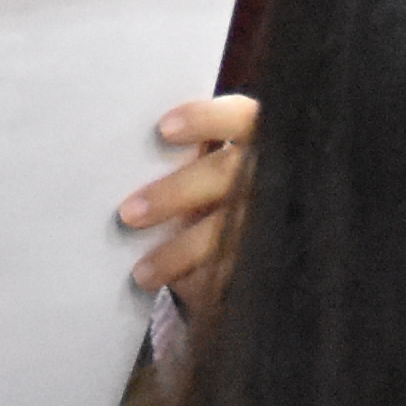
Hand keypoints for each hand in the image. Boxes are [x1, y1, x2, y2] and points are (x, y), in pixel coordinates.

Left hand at [118, 92, 253, 309]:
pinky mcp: (274, 257)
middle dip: (174, 193)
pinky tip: (176, 288)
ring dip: (179, 252)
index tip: (163, 129)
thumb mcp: (216, 167)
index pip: (238, 118)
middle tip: (128, 214)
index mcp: (260, 136)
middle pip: (224, 175)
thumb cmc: (220, 189)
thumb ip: (191, 159)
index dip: (204, 119)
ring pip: (229, 232)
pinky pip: (236, 270)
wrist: (272, 242)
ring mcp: (278, 216)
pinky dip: (204, 281)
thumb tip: (129, 159)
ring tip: (142, 272)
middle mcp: (273, 172)